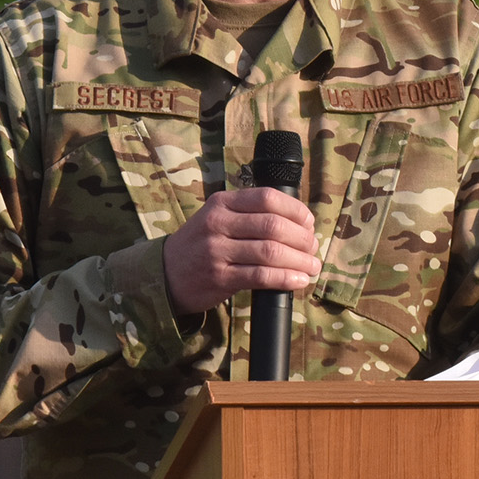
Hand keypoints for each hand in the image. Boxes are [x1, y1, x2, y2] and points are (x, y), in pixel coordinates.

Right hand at [160, 188, 320, 317]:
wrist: (165, 273)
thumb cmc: (202, 243)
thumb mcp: (218, 217)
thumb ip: (250, 213)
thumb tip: (300, 222)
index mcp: (222, 203)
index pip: (267, 198)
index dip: (295, 210)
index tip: (309, 222)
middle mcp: (218, 223)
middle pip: (273, 226)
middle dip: (301, 238)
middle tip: (313, 248)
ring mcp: (217, 251)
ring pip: (270, 252)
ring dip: (299, 260)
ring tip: (312, 266)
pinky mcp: (220, 278)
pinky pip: (261, 276)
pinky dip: (286, 279)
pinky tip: (298, 281)